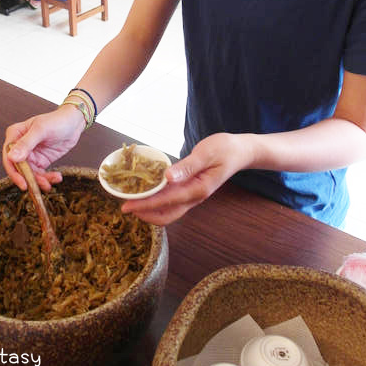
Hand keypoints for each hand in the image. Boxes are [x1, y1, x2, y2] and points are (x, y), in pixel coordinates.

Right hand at [3, 105, 85, 190]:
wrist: (74, 123)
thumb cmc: (57, 120)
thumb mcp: (41, 130)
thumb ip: (26, 143)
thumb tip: (12, 156)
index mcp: (15, 135)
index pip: (8, 157)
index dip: (14, 172)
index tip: (23, 183)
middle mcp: (20, 146)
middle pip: (19, 168)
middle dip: (30, 178)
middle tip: (41, 184)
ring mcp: (30, 155)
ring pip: (30, 174)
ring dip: (41, 180)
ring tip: (52, 181)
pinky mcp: (41, 161)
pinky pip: (40, 174)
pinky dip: (47, 178)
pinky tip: (56, 177)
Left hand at [121, 133, 254, 224]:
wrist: (240, 152)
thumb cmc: (225, 150)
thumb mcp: (206, 154)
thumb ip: (187, 166)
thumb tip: (167, 177)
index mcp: (198, 189)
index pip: (166, 201)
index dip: (145, 205)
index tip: (127, 206)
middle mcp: (194, 197)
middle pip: (166, 215)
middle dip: (145, 214)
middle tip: (125, 207)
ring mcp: (192, 195)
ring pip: (168, 211)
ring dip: (149, 210)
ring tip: (131, 202)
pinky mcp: (190, 190)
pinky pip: (171, 201)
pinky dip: (156, 201)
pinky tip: (146, 193)